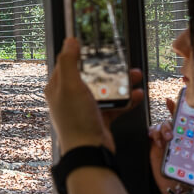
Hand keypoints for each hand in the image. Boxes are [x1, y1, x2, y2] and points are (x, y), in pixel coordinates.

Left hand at [46, 38, 144, 153]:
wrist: (90, 152)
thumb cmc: (76, 121)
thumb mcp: (71, 86)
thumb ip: (69, 62)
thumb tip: (69, 41)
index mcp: (57, 87)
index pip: (67, 63)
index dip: (79, 53)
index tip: (93, 44)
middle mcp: (69, 97)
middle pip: (89, 75)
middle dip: (107, 68)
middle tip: (120, 61)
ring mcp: (84, 108)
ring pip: (104, 89)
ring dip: (121, 82)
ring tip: (135, 75)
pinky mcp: (98, 118)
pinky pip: (114, 105)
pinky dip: (125, 100)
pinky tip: (135, 95)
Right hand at [148, 99, 179, 193]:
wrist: (182, 192)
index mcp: (191, 137)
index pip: (187, 119)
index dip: (182, 107)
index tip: (178, 99)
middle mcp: (179, 137)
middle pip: (173, 119)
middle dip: (171, 117)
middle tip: (174, 128)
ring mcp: (166, 142)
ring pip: (161, 124)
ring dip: (163, 127)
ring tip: (168, 138)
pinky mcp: (155, 148)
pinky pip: (151, 133)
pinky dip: (154, 133)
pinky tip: (159, 142)